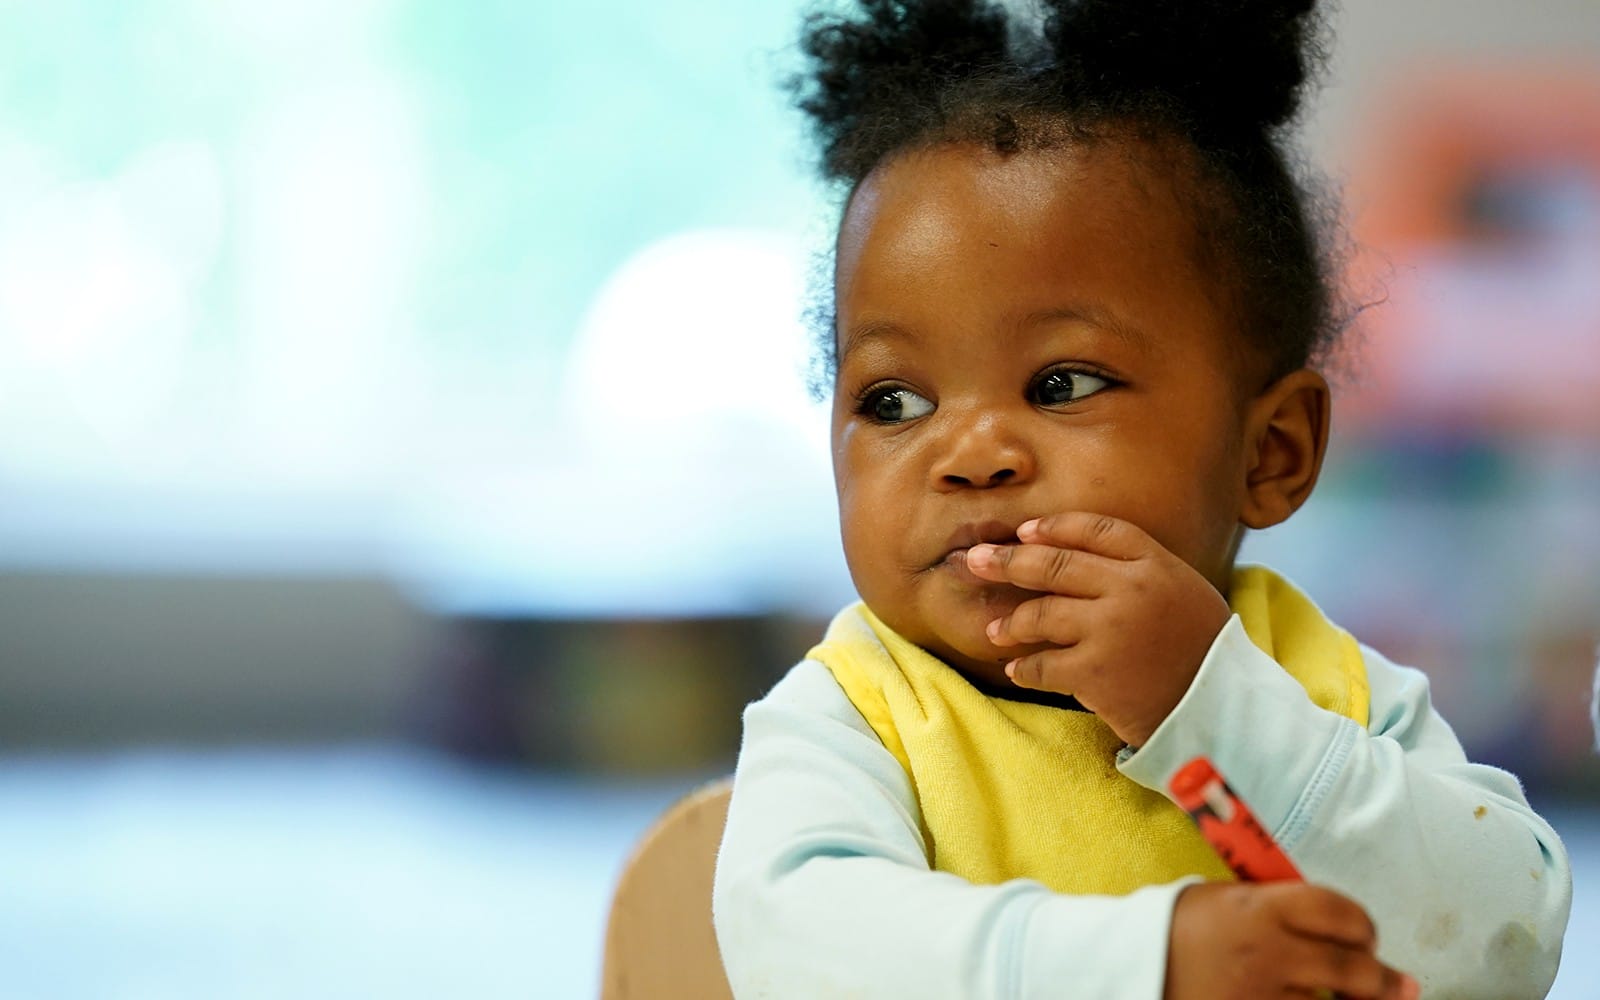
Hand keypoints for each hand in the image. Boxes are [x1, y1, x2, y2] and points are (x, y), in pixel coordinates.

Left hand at [963, 512, 1230, 745]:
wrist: (1222, 713)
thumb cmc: (1203, 652)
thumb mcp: (1184, 592)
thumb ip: (1138, 571)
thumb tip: (1072, 554)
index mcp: (1156, 563)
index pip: (1096, 529)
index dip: (1054, 527)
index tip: (1024, 532)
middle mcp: (1131, 589)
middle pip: (1056, 564)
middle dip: (1008, 561)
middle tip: (975, 560)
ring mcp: (1110, 629)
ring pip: (1041, 613)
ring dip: (1011, 621)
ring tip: (996, 629)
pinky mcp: (1093, 673)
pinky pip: (1042, 664)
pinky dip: (1025, 667)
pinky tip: (1017, 669)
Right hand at [1167, 882, 1418, 999]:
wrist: (1134, 964)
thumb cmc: (1180, 926)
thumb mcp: (1228, 897)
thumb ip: (1280, 904)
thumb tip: (1337, 923)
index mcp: (1262, 907)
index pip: (1340, 911)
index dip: (1363, 925)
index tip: (1366, 936)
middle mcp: (1269, 951)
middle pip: (1354, 968)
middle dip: (1384, 980)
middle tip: (1398, 984)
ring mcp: (1261, 994)